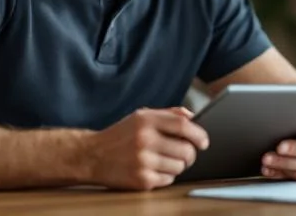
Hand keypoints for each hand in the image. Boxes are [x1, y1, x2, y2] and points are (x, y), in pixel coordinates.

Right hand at [84, 107, 208, 190]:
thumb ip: (167, 114)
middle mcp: (144, 140)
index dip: (199, 134)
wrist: (91, 156)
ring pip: (180, 167)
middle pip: (186, 150)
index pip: (183, 126)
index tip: (204, 141)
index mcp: (145, 120)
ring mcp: (143, 161)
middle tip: (185, 154)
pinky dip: (166, 176)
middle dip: (190, 154)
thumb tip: (192, 116)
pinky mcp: (141, 180)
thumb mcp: (140, 117)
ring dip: (177, 165)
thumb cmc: (119, 136)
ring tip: (164, 160)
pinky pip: (169, 180)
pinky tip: (154, 169)